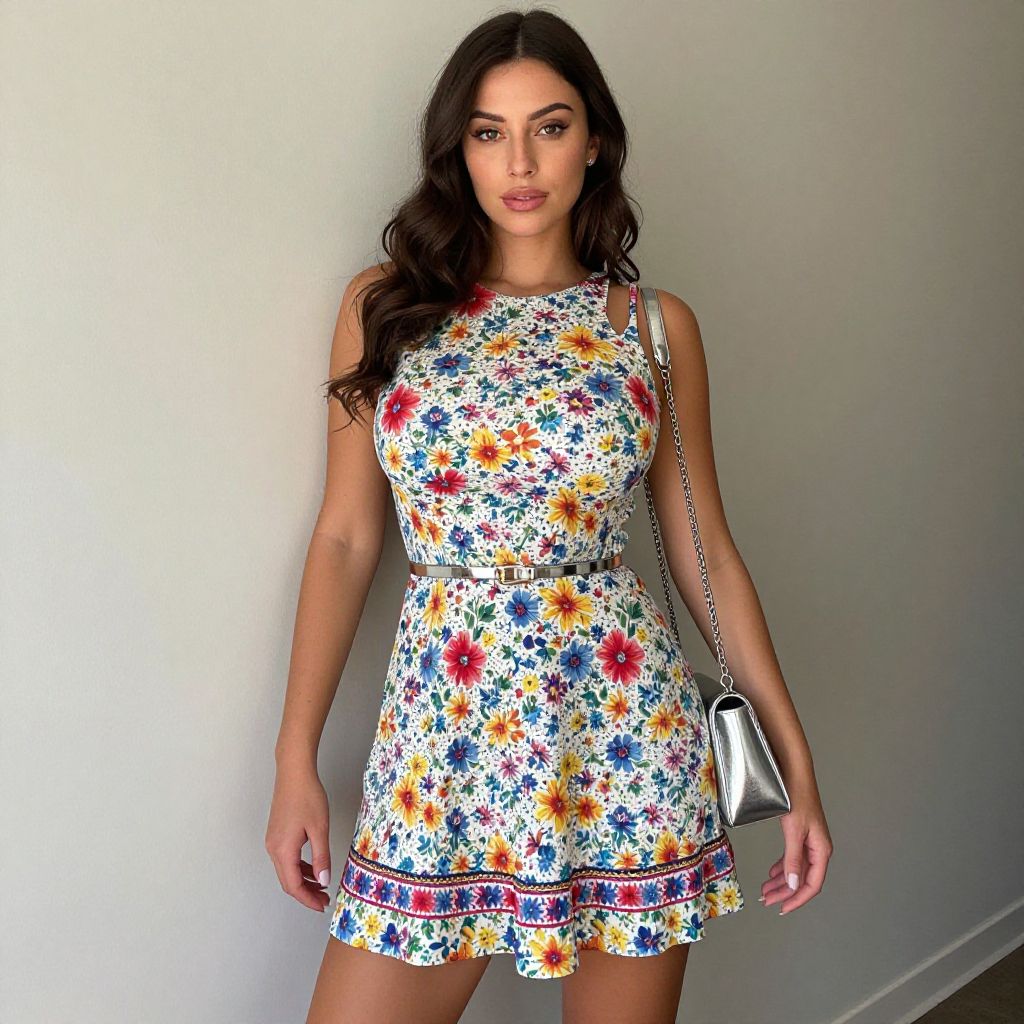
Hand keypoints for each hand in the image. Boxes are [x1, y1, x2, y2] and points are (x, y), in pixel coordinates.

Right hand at [265, 760, 332, 912]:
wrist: (294, 773)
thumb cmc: (307, 796)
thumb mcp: (319, 829)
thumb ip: (321, 857)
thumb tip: (323, 880)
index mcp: (283, 850)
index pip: (293, 885)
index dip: (307, 899)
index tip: (321, 906)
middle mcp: (273, 848)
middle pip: (287, 881)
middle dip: (306, 893)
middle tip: (324, 900)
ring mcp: (273, 841)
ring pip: (286, 870)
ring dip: (303, 880)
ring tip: (321, 886)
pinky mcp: (277, 834)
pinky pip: (286, 858)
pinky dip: (299, 867)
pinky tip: (313, 867)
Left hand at [759, 789, 832, 915]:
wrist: (794, 772)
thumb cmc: (796, 796)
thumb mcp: (793, 830)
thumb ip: (793, 859)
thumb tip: (792, 885)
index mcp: (821, 850)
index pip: (811, 885)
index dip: (796, 899)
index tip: (781, 908)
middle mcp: (818, 848)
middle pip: (802, 879)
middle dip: (784, 892)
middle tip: (766, 900)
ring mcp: (809, 841)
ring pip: (796, 869)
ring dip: (781, 881)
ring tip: (765, 889)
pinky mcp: (800, 833)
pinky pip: (793, 857)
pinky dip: (782, 867)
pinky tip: (772, 872)